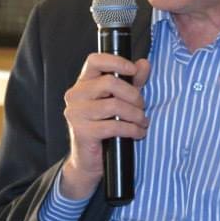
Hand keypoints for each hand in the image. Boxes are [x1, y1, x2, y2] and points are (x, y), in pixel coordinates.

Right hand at [61, 54, 150, 199]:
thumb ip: (133, 81)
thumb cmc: (106, 125)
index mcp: (84, 82)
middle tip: (141, 106)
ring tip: (142, 121)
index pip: (94, 60)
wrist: (89, 160)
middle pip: (110, 83)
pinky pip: (113, 126)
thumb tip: (144, 63)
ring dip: (135, 114)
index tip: (133, 70)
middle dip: (133, 95)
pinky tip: (138, 133)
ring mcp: (76, 113)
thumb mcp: (122, 99)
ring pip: (114, 105)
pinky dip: (132, 129)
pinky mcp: (82, 131)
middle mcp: (75, 95)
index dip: (116, 62)